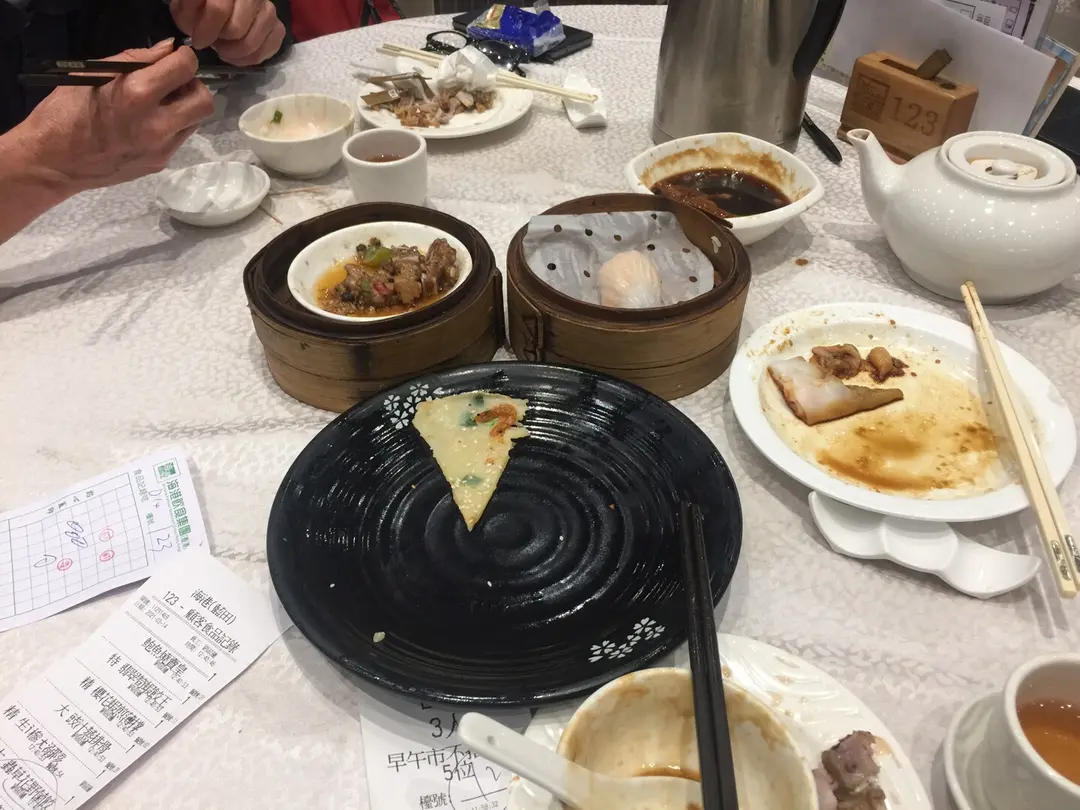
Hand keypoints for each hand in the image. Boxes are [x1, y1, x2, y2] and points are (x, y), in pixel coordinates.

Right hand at [21, 40, 214, 192]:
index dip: (184, 57)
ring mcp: (161, 148)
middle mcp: (156, 124)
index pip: (185, 68)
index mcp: (137, 94)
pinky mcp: (160, 163)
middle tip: (174, 83)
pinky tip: (147, 123)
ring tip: (159, 104)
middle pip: (205, 100)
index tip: (175, 58)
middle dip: (194, 86)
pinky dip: (172, 125)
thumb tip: (169, 49)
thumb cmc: (66, 111)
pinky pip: (180, 138)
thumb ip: (138, 59)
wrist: (54, 162)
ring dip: (184, 107)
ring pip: (196, 121)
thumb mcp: (95, 73)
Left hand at [169, 0, 285, 66]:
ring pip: (252, 42)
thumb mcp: (186, 5)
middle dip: (221, 42)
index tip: (198, 43)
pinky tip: (239, 55)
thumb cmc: (201, 5)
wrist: (227, 5)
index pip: (218, 9)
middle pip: (236, 29)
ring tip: (225, 49)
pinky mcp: (278, 26)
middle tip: (214, 44)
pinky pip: (268, 49)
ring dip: (235, 53)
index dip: (205, 31)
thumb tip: (199, 34)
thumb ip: (187, 13)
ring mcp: (268, 9)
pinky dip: (251, 58)